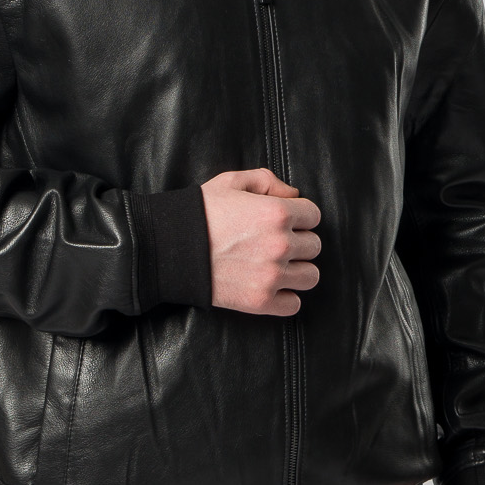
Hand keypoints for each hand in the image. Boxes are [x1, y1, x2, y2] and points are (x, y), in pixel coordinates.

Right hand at [200, 168, 321, 315]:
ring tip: (277, 265)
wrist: (169, 248)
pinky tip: (271, 285)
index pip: (314, 215)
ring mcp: (272, 276)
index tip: (285, 221)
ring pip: (311, 276)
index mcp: (277, 213)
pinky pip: (294, 304)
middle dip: (298, 241)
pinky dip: (286, 297)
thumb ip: (268, 181)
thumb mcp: (231, 182)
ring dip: (297, 269)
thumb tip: (294, 196)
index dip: (300, 216)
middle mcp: (280, 245)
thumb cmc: (200, 212)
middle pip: (314, 246)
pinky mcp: (260, 301)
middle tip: (275, 242)